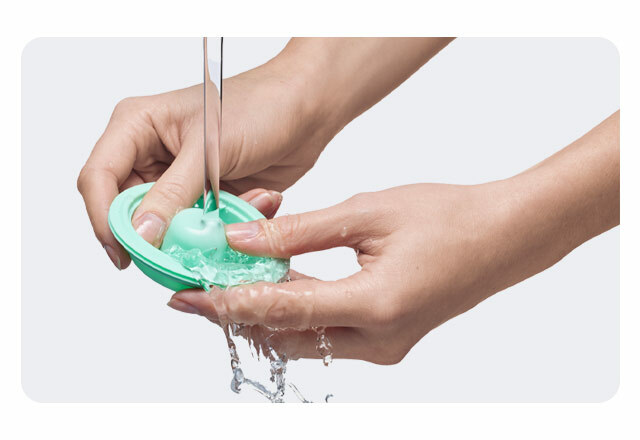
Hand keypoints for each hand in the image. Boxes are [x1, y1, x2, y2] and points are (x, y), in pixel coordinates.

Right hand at [77, 38, 452, 269]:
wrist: (307, 109)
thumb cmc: (259, 106)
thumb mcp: (210, 149)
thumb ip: (172, 193)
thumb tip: (142, 233)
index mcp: (137, 127)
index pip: (98, 178)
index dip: (104, 220)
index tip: (125, 253)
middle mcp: (151, 154)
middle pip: (128, 210)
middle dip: (156, 235)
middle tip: (181, 254)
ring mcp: (180, 178)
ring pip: (168, 225)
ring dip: (200, 230)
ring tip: (234, 212)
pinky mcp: (206, 196)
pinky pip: (202, 226)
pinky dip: (226, 225)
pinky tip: (256, 199)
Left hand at [167, 111, 619, 363]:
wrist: (502, 237)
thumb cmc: (448, 217)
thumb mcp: (367, 212)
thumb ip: (301, 230)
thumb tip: (245, 239)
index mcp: (376, 304)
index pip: (282, 309)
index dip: (228, 303)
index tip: (187, 299)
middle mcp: (378, 338)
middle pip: (286, 336)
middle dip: (237, 315)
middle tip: (198, 291)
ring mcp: (385, 346)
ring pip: (304, 340)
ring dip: (265, 315)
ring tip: (229, 285)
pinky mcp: (387, 341)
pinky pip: (327, 335)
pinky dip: (296, 315)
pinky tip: (276, 287)